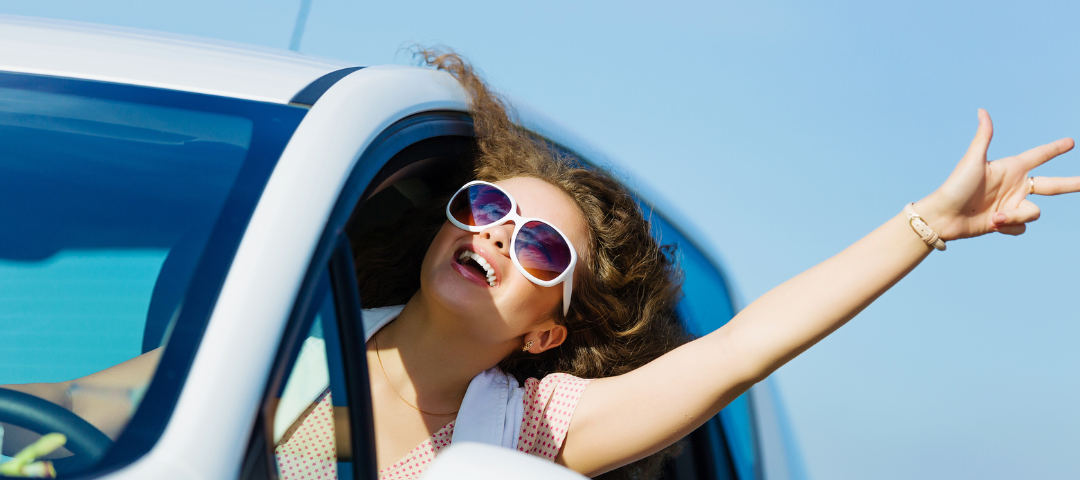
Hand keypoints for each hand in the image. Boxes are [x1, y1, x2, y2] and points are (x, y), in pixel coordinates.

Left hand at [916, 109, 1076, 239]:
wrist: (943, 217)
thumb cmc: (955, 186)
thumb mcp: (972, 161)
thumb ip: (983, 136)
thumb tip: (982, 110)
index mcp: (1010, 168)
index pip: (1039, 156)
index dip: (1055, 149)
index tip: (1071, 142)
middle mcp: (1015, 186)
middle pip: (1052, 185)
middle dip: (1072, 184)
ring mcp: (1012, 205)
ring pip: (1034, 212)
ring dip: (1016, 215)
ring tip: (995, 217)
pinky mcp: (1006, 222)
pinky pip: (1022, 226)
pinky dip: (1009, 226)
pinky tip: (992, 224)